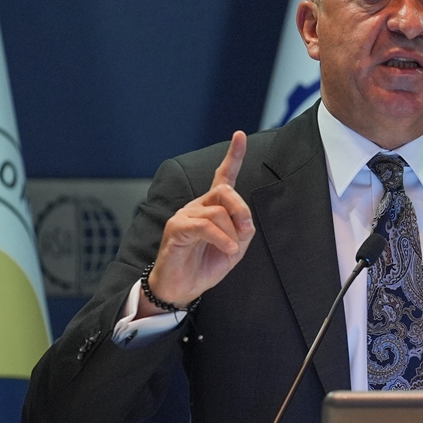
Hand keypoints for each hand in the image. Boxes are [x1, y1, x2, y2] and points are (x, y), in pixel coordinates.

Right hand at [139, 131, 254, 315]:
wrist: (182, 288)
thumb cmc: (206, 265)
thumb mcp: (234, 247)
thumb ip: (242, 230)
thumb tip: (244, 220)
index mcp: (212, 207)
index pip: (223, 176)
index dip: (233, 156)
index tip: (240, 135)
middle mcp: (197, 205)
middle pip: (224, 191)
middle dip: (241, 208)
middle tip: (246, 228)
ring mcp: (185, 214)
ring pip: (217, 212)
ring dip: (230, 233)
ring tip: (231, 250)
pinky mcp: (176, 228)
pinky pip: (204, 226)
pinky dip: (221, 238)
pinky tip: (228, 250)